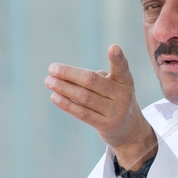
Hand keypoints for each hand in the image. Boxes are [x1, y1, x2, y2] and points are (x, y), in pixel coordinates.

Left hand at [45, 45, 156, 167]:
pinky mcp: (106, 125)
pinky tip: (54, 96)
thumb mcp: (115, 87)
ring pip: (84, 97)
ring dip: (63, 88)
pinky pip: (82, 113)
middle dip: (69, 74)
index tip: (113, 47)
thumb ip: (97, 79)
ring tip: (49, 81)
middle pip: (92, 81)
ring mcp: (116, 112)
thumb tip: (64, 78)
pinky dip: (66, 104)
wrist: (129, 130)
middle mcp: (123, 96)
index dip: (118, 58)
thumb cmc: (115, 100)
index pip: (122, 69)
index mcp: (125, 82)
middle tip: (52, 68)